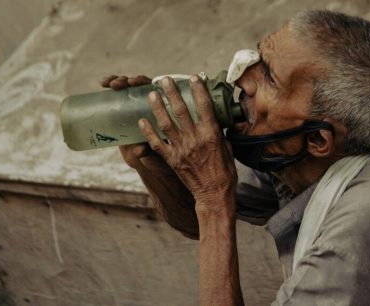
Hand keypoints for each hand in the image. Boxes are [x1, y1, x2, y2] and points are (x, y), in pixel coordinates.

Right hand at [100, 75, 161, 168]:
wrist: (150, 163)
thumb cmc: (158, 158)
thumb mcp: (154, 157)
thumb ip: (148, 154)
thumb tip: (139, 150)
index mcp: (161, 112)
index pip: (153, 92)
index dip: (144, 84)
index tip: (134, 83)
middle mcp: (149, 106)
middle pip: (139, 87)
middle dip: (128, 81)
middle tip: (119, 84)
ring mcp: (135, 108)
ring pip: (127, 88)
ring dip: (117, 81)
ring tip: (108, 83)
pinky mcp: (122, 112)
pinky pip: (116, 97)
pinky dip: (109, 87)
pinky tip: (102, 84)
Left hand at [138, 76, 237, 206]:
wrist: (213, 194)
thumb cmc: (224, 172)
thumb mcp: (228, 148)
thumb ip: (219, 132)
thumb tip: (216, 118)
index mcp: (211, 134)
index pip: (203, 106)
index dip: (198, 90)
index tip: (192, 77)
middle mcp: (195, 139)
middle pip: (181, 110)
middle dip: (172, 92)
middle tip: (164, 79)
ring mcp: (181, 149)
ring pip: (166, 123)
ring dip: (157, 107)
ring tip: (152, 94)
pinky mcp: (172, 159)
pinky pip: (157, 143)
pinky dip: (148, 132)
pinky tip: (141, 120)